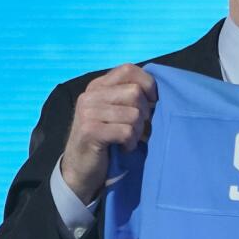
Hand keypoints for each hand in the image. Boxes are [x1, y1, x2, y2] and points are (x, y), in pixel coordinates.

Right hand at [60, 64, 157, 203]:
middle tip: (138, 128)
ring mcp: (88, 112)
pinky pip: (127, 132)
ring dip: (138, 131)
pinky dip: (131, 142)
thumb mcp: (115, 112)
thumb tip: (159, 93)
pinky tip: (124, 147)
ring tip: (129, 139)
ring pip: (134, 114)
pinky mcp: (90, 131)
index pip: (129, 69)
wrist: (79, 169)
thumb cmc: (105, 139)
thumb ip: (129, 97)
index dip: (148, 84)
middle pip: (135, 93)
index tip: (153, 102)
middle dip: (144, 113)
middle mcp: (90, 95)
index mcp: (98, 86)